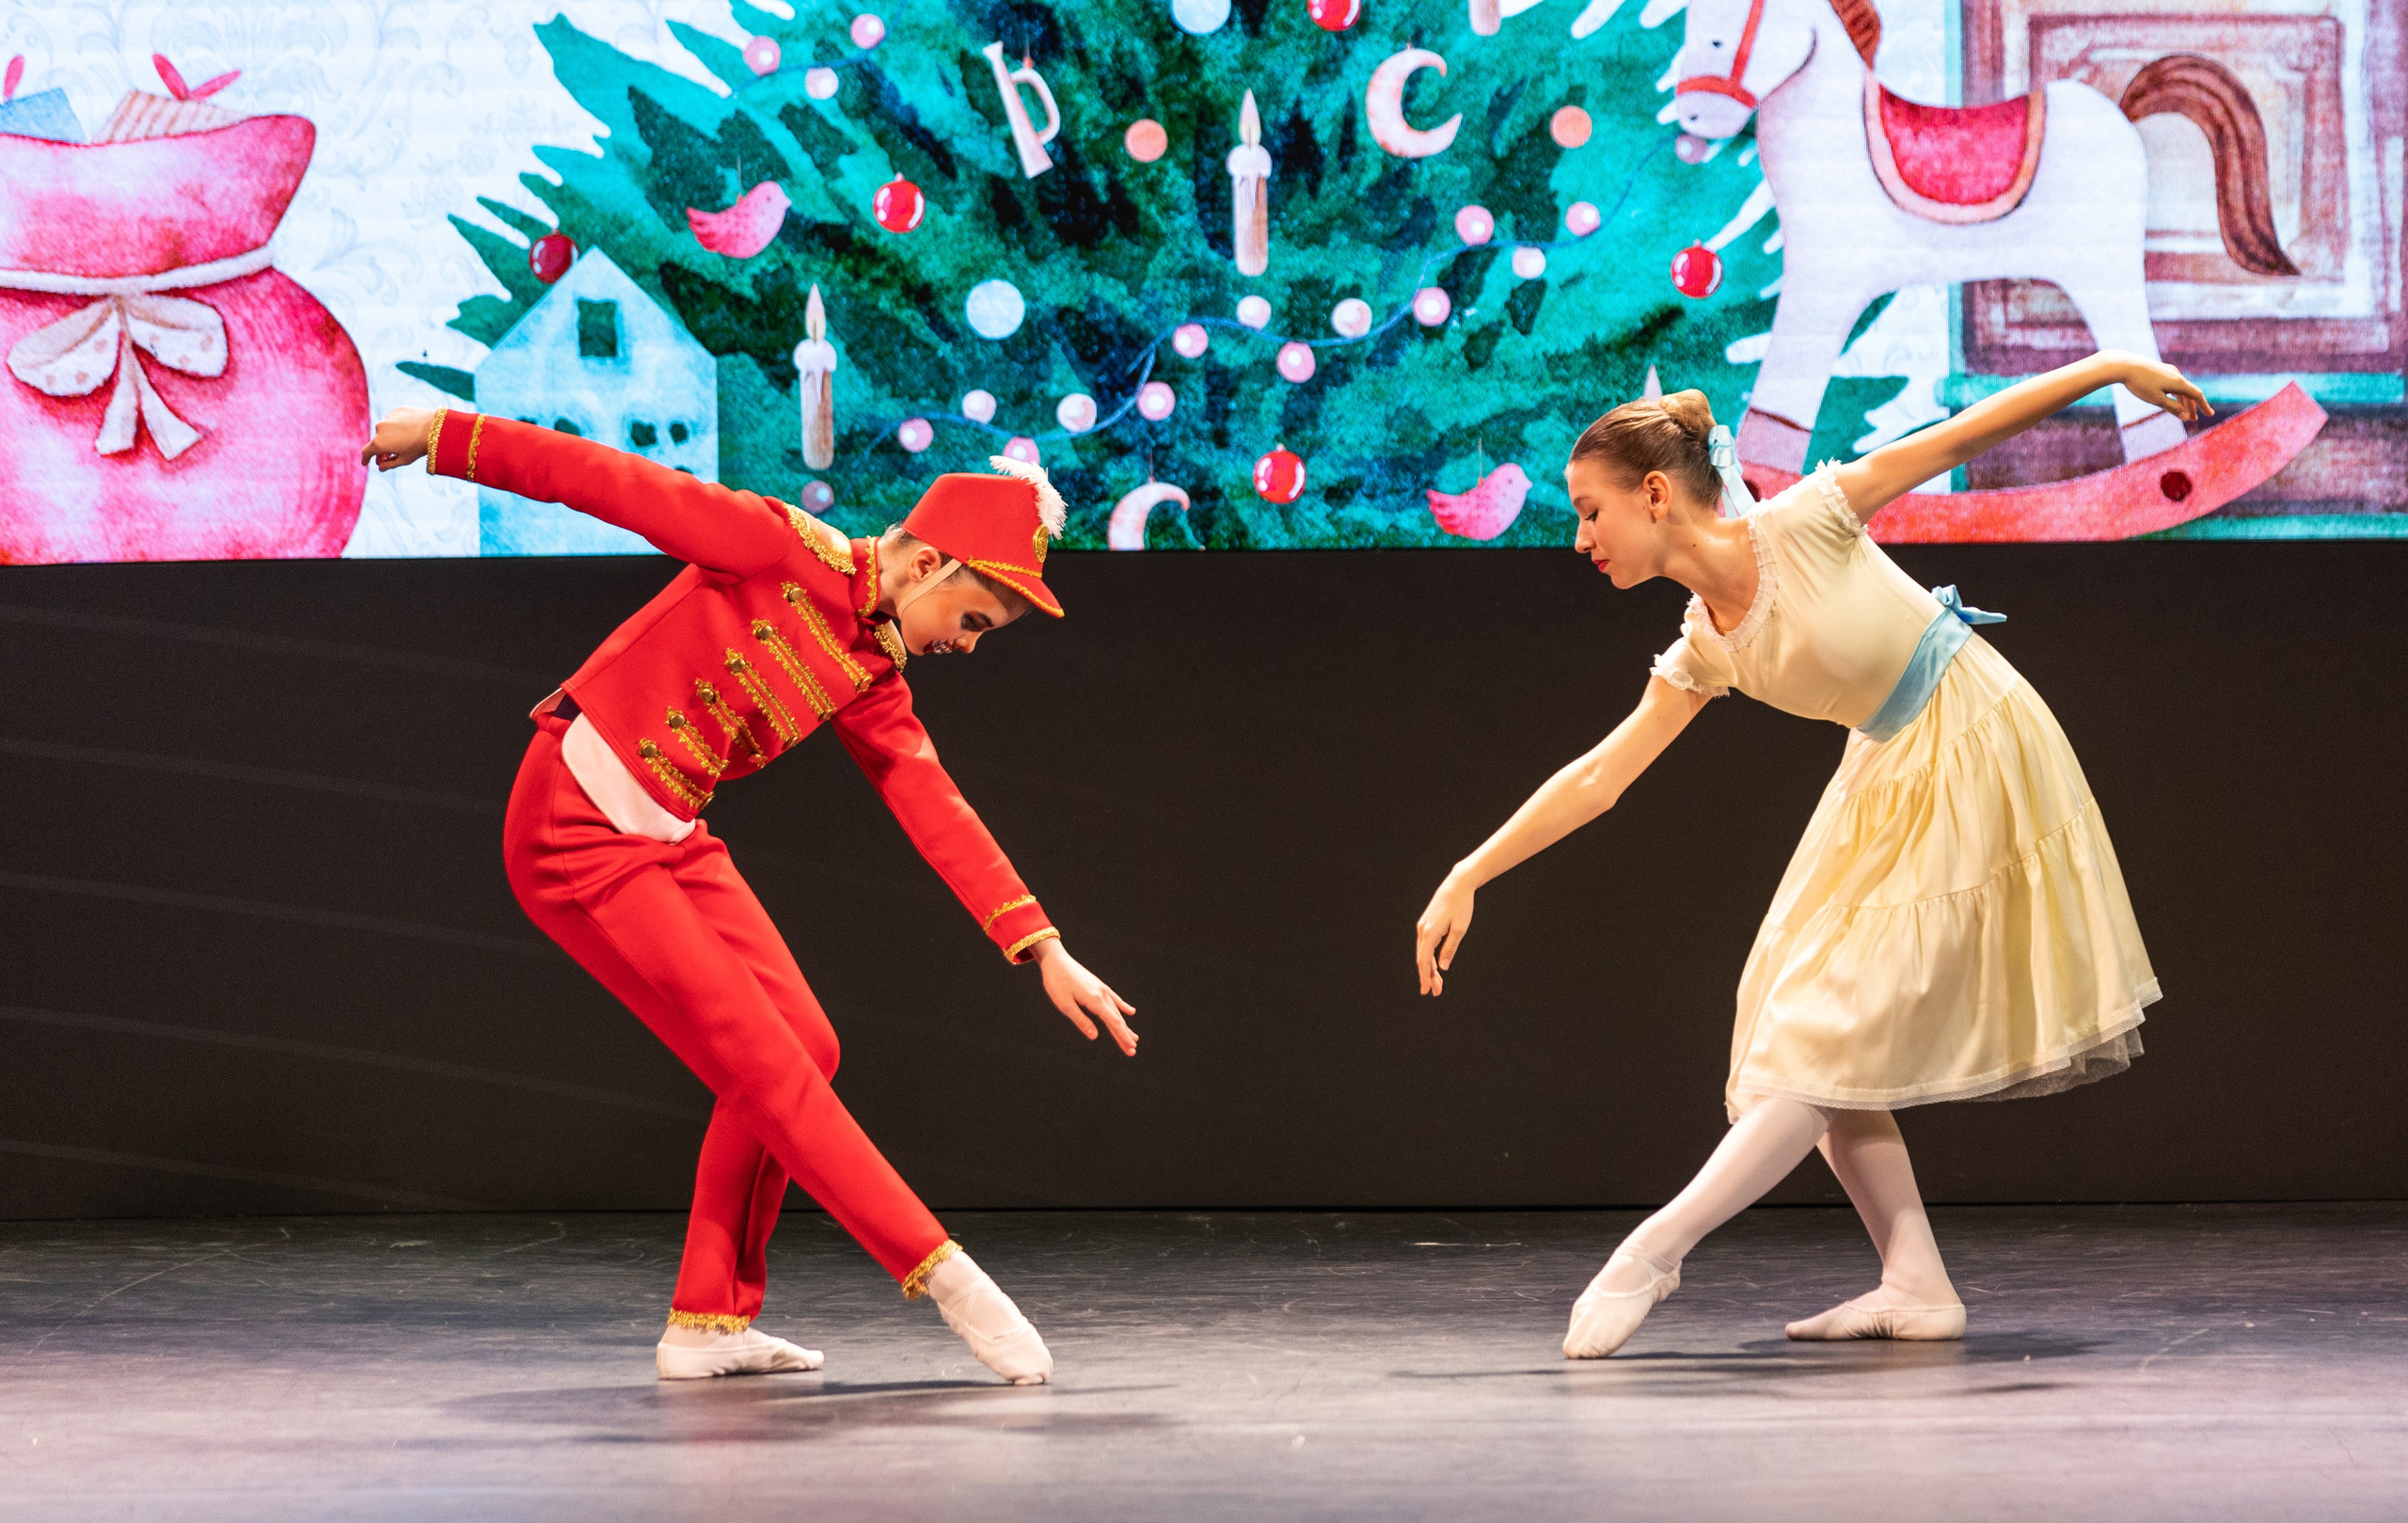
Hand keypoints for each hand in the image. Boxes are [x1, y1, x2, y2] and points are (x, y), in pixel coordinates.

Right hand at [360, 407, 439, 470]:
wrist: (436, 428)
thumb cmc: (419, 447)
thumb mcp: (404, 460)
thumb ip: (389, 464)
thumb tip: (380, 467)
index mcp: (379, 443)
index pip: (366, 452)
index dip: (365, 459)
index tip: (366, 462)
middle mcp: (380, 428)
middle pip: (376, 441)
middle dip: (380, 450)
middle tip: (386, 457)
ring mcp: (388, 417)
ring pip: (385, 429)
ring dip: (388, 437)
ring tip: (400, 443)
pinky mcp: (397, 410)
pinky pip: (394, 420)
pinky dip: (396, 426)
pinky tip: (408, 431)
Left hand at [1033, 939, 1137, 1055]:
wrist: (1056, 960)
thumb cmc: (1057, 982)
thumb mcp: (1065, 1004)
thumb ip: (1081, 1020)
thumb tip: (1095, 1036)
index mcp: (1094, 1000)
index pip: (1112, 1022)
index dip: (1122, 1036)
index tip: (1131, 1047)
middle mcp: (1102, 994)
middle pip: (1117, 1019)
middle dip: (1125, 1035)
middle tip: (1133, 1050)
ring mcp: (1101, 989)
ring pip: (1116, 1011)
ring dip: (1124, 1025)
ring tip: (1134, 1037)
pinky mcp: (1098, 985)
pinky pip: (1114, 999)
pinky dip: (1123, 1006)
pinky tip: (1131, 1012)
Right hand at [1415, 871, 1474, 996]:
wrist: (1457, 885)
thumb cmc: (1461, 906)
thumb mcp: (1459, 929)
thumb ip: (1450, 949)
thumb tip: (1444, 967)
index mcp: (1430, 933)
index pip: (1424, 961)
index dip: (1425, 977)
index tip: (1426, 991)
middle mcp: (1423, 930)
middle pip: (1423, 959)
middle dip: (1428, 977)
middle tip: (1436, 992)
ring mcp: (1423, 926)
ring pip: (1424, 953)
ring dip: (1430, 969)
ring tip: (1438, 983)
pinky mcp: (1427, 923)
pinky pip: (1426, 945)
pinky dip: (1430, 958)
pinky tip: (1437, 967)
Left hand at [2113, 356, 2212, 425]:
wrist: (2125, 365)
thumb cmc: (2140, 384)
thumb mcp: (2156, 399)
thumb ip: (2172, 408)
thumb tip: (2186, 417)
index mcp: (2178, 382)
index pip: (2196, 395)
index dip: (2204, 406)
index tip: (2210, 415)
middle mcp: (2177, 375)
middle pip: (2189, 393)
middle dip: (2192, 407)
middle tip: (2193, 420)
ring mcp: (2169, 371)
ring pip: (2180, 388)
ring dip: (2183, 401)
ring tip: (2183, 413)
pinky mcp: (2161, 370)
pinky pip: (2173, 384)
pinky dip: (2175, 394)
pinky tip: (2173, 399)